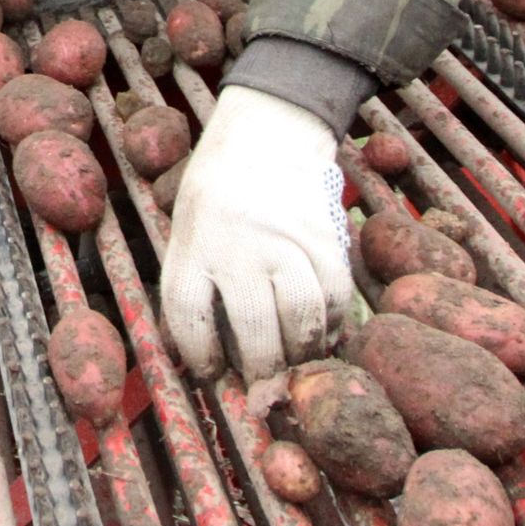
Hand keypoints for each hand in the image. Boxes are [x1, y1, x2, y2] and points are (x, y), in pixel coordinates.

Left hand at [160, 86, 351, 382]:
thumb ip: (195, 286)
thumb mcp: (187, 226)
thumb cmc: (219, 189)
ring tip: (294, 363)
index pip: (188, 315)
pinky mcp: (325, 235)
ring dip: (300, 355)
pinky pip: (337, 296)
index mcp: (194, 239)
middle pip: (251, 328)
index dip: (198, 358)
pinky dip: (334, 326)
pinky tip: (323, 334)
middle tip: (263, 393)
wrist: (269, 132)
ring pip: (300, 319)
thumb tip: (205, 361)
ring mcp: (285, 237)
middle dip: (260, 374)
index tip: (210, 374)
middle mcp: (238, 240)